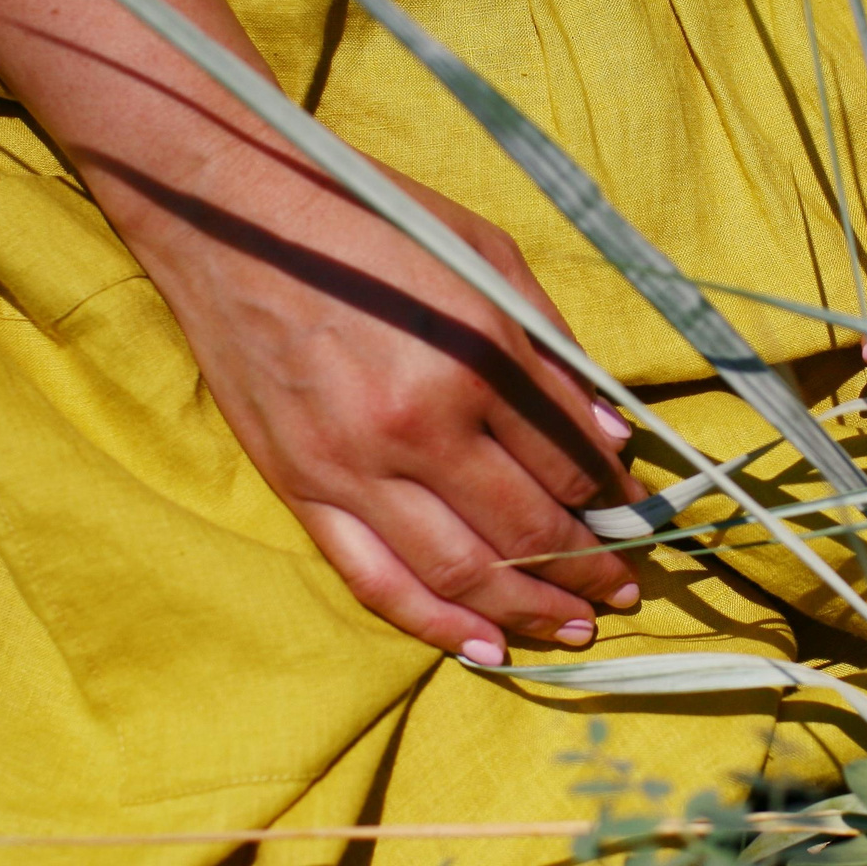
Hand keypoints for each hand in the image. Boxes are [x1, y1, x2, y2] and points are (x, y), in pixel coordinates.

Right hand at [0, 0, 642, 665]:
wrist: (227, 215)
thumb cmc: (366, 219)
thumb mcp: (482, 254)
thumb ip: (552, 348)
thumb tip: (611, 435)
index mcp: (471, 360)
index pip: (568, 459)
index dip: (615, 497)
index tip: (639, 514)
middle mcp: (415, 428)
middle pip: (527, 529)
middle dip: (590, 568)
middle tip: (627, 590)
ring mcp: (351, 469)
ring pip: (460, 575)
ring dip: (530, 612)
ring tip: (576, 629)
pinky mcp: (299, 489)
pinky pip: (377, 582)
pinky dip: (438, 626)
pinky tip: (488, 650)